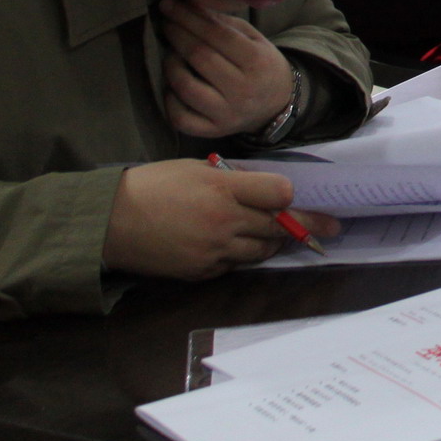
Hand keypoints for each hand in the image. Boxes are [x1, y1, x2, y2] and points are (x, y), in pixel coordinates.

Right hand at [102, 159, 341, 281]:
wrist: (109, 222)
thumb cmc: (152, 186)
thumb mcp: (195, 168)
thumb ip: (233, 178)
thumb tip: (266, 187)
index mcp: (223, 190)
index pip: (280, 193)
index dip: (291, 195)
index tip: (298, 197)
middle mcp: (224, 222)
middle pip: (278, 226)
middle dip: (307, 225)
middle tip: (331, 227)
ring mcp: (214, 250)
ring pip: (262, 250)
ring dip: (273, 242)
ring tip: (279, 235)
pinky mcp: (202, 272)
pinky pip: (235, 264)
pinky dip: (242, 255)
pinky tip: (236, 244)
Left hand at [158, 0, 294, 138]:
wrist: (276, 104)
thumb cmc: (261, 65)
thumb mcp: (254, 40)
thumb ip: (224, 24)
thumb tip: (189, 8)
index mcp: (257, 61)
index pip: (216, 35)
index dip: (189, 18)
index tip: (169, 5)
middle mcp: (243, 89)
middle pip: (200, 57)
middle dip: (177, 35)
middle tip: (166, 23)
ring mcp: (227, 113)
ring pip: (186, 87)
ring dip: (171, 66)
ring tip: (170, 54)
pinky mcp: (214, 131)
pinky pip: (181, 118)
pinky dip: (169, 100)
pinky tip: (172, 87)